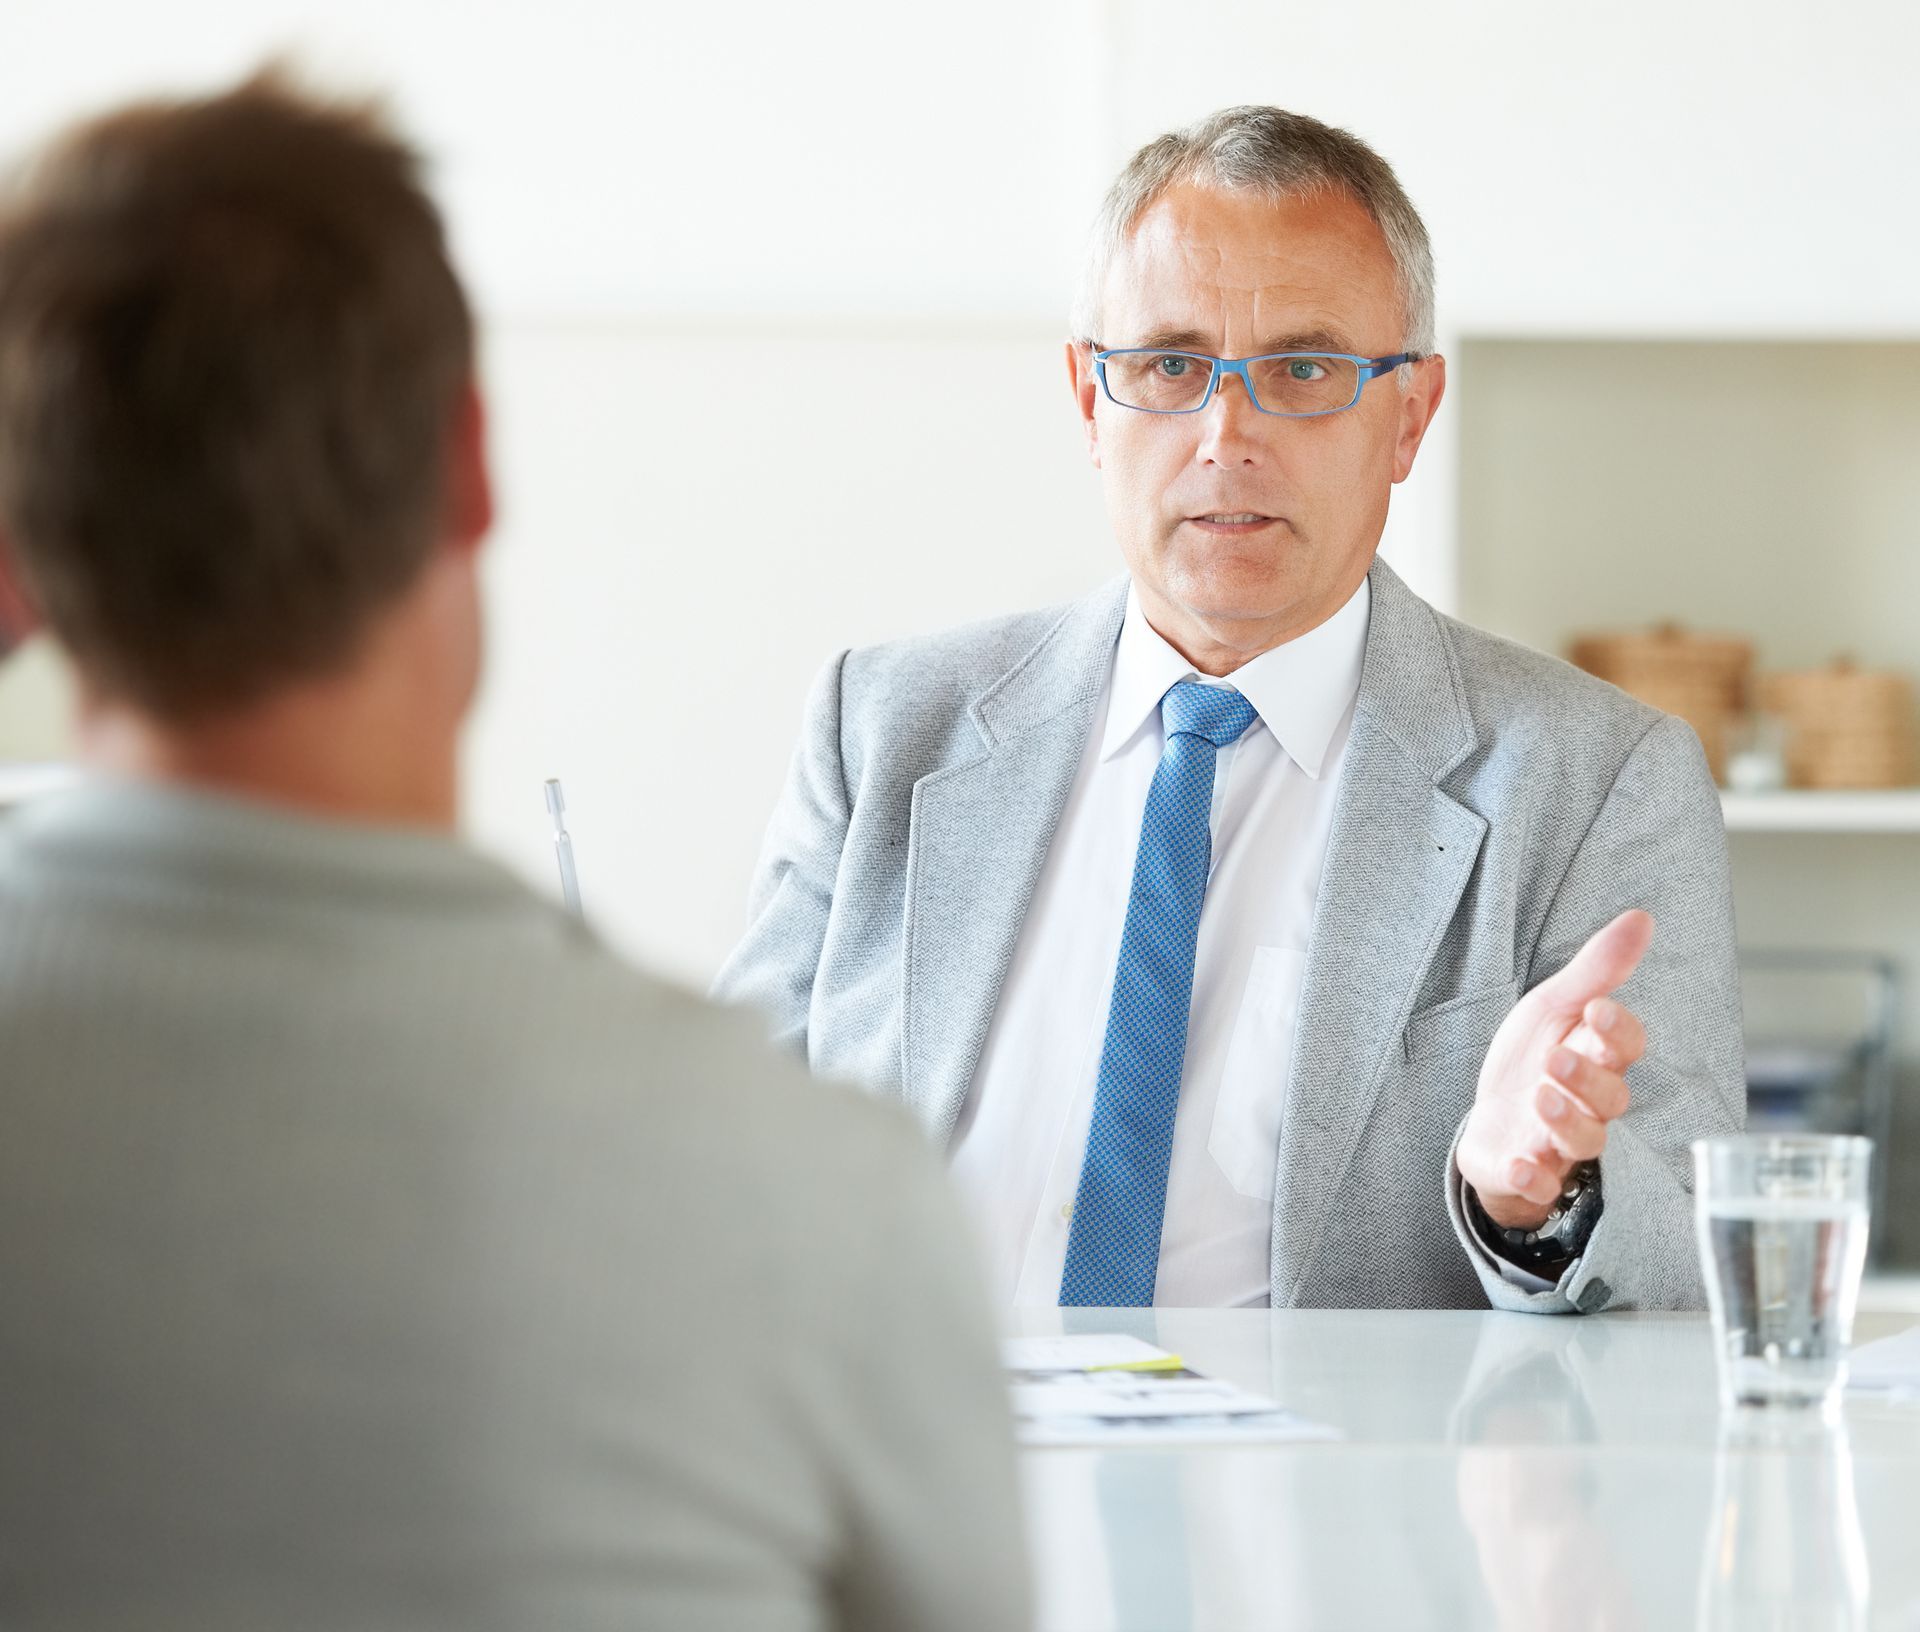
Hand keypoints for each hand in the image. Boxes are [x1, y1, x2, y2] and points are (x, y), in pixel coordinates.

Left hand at [1457, 910, 1653, 1230]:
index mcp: (1596, 1058)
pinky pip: (1539, 1186)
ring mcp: (1558, 1143)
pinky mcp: (1527, 1174)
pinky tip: (1519, 1167)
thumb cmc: (1531, 1059)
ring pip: (1583, 1142)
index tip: (1599, 1009)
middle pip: (1610, 1098)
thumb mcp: (1553, 1008)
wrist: (1491, 1120)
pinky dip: (1531, 1179)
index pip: (1625, 1048)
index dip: (1619, 1032)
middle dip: (1587, 1079)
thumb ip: (1596, 970)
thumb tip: (1641, 917)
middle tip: (1557, 1058)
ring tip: (1541, 1096)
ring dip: (1566, 1121)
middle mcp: (1587, 1105)